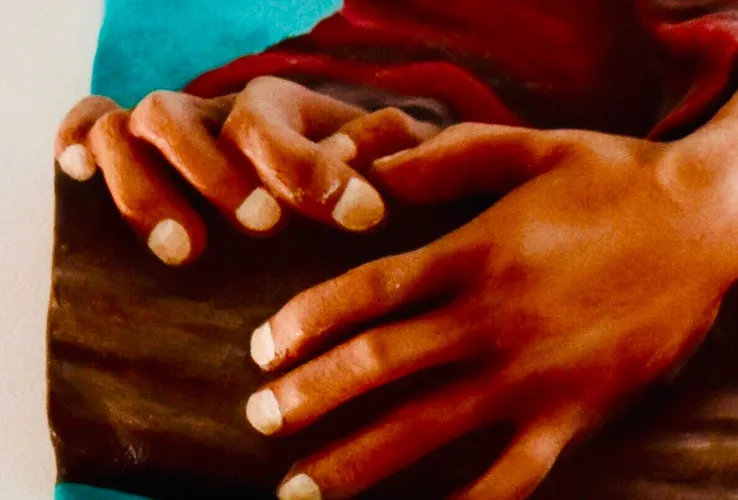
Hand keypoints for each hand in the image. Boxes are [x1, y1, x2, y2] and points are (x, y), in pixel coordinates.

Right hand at [54, 77, 438, 264]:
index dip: (309, 172)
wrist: (327, 200)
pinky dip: (76, 143)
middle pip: (179, 118)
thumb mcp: (390, 173)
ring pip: (125, 128)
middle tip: (263, 227)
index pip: (271, 126)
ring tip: (185, 250)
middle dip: (215, 176)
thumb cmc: (358, 190)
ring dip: (143, 188)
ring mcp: (167, 136)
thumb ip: (399, 163)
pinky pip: (86, 127)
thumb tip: (379, 173)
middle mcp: (213, 116)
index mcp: (277, 110)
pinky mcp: (130, 156)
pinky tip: (78, 176)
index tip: (362, 217)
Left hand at [244, 71, 737, 499]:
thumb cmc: (616, 178)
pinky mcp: (577, 412)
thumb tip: (373, 177)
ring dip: (355, 462)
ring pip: (427, 428)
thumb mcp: (530, 146)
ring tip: (298, 490)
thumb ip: (447, 159)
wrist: (711, 222)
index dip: (304, 323)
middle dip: (308, 396)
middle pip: (379, 366)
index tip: (261, 349)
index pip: (367, 293)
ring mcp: (536, 374)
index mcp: (479, 252)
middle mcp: (496, 318)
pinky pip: (511, 475)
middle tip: (257, 419)